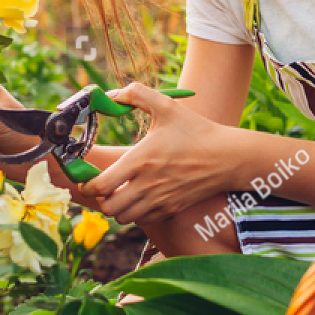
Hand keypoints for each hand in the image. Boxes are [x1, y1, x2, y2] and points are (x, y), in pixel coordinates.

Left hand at [78, 82, 227, 224]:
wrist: (228, 157)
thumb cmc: (196, 131)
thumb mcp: (167, 106)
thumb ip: (135, 94)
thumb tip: (111, 95)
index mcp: (140, 160)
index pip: (101, 185)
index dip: (87, 184)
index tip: (87, 178)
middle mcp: (147, 185)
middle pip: (108, 208)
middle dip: (100, 198)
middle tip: (103, 185)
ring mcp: (160, 200)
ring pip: (123, 218)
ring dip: (116, 207)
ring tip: (119, 192)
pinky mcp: (171, 209)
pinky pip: (142, 220)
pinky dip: (135, 213)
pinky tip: (139, 197)